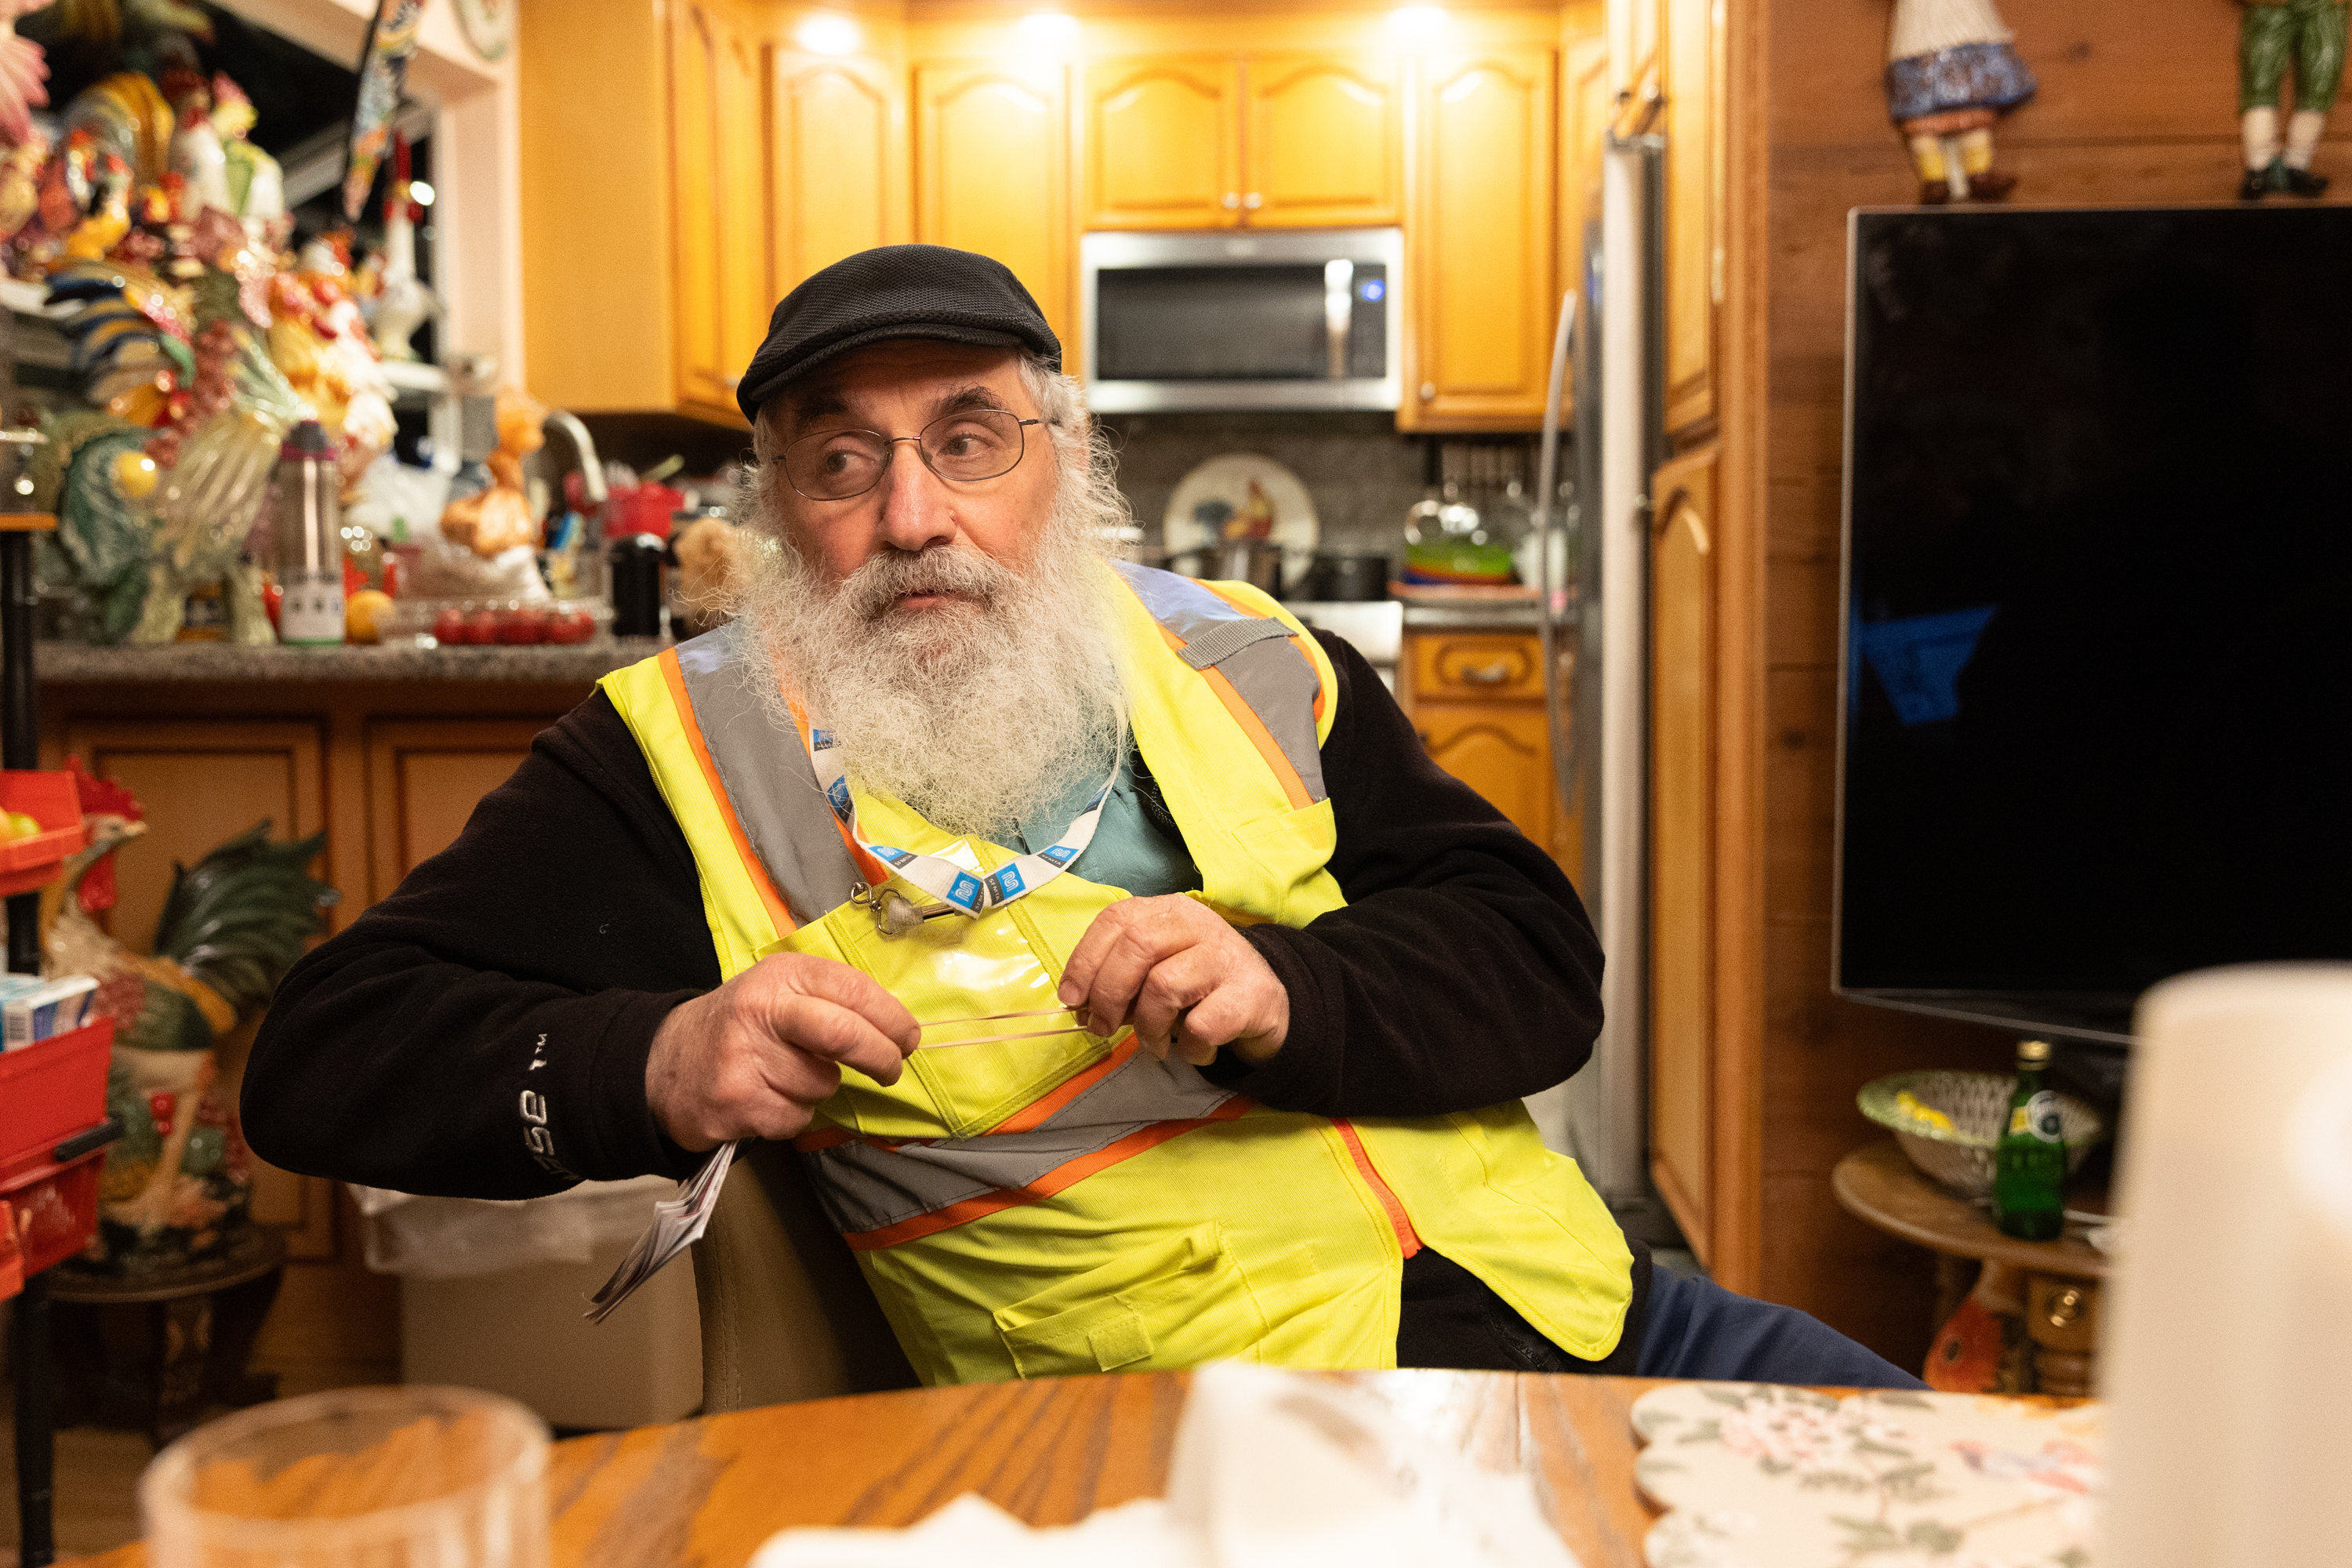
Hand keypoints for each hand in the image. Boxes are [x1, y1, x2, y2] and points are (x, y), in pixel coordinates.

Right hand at [646, 953, 919, 1151]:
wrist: (664, 1062)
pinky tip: (767, 1096)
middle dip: (881, 1057)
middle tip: (892, 1069)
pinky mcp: (737, 1104)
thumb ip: (831, 999)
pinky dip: (793, 1114)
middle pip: (844, 1035)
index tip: (908, 1039)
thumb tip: (897, 1027)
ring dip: (819, 1089)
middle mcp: (762, 1011)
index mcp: (782, 975)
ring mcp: (746, 1058)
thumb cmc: (742, 1025)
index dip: (892, 1019)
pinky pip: (797, 1118)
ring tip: (785, 1076)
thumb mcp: (780, 991)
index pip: (854, 990)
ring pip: (822, 1085)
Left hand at [1058, 895, 1287, 1068]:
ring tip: (1154, 1044)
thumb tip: (1079, 1005)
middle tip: (1102, 1028)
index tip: (1071, 998)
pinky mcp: (1249, 995)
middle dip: (1108, 993)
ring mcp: (1225, 958)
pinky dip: (1189, 1048)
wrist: (1267, 1002)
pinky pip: (1200, 1026)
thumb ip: (1119, 978)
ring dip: (1148, 1027)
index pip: (1116, 919)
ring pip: (1164, 986)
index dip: (1085, 960)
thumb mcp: (1158, 969)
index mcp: (1168, 912)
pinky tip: (1194, 1050)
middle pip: (1136, 946)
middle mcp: (1198, 925)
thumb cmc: (1199, 985)